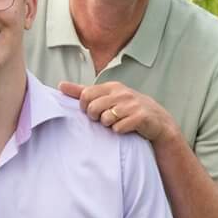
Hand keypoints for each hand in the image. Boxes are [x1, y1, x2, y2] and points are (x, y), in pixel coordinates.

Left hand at [59, 80, 177, 144]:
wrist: (157, 122)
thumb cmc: (127, 110)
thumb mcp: (106, 98)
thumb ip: (82, 92)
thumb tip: (60, 85)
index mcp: (112, 87)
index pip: (86, 95)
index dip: (85, 108)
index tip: (92, 112)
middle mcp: (122, 93)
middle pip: (93, 108)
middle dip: (95, 118)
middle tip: (104, 120)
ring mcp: (132, 105)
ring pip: (105, 119)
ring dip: (108, 125)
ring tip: (116, 124)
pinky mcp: (140, 117)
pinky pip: (118, 128)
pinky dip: (119, 131)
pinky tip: (125, 129)